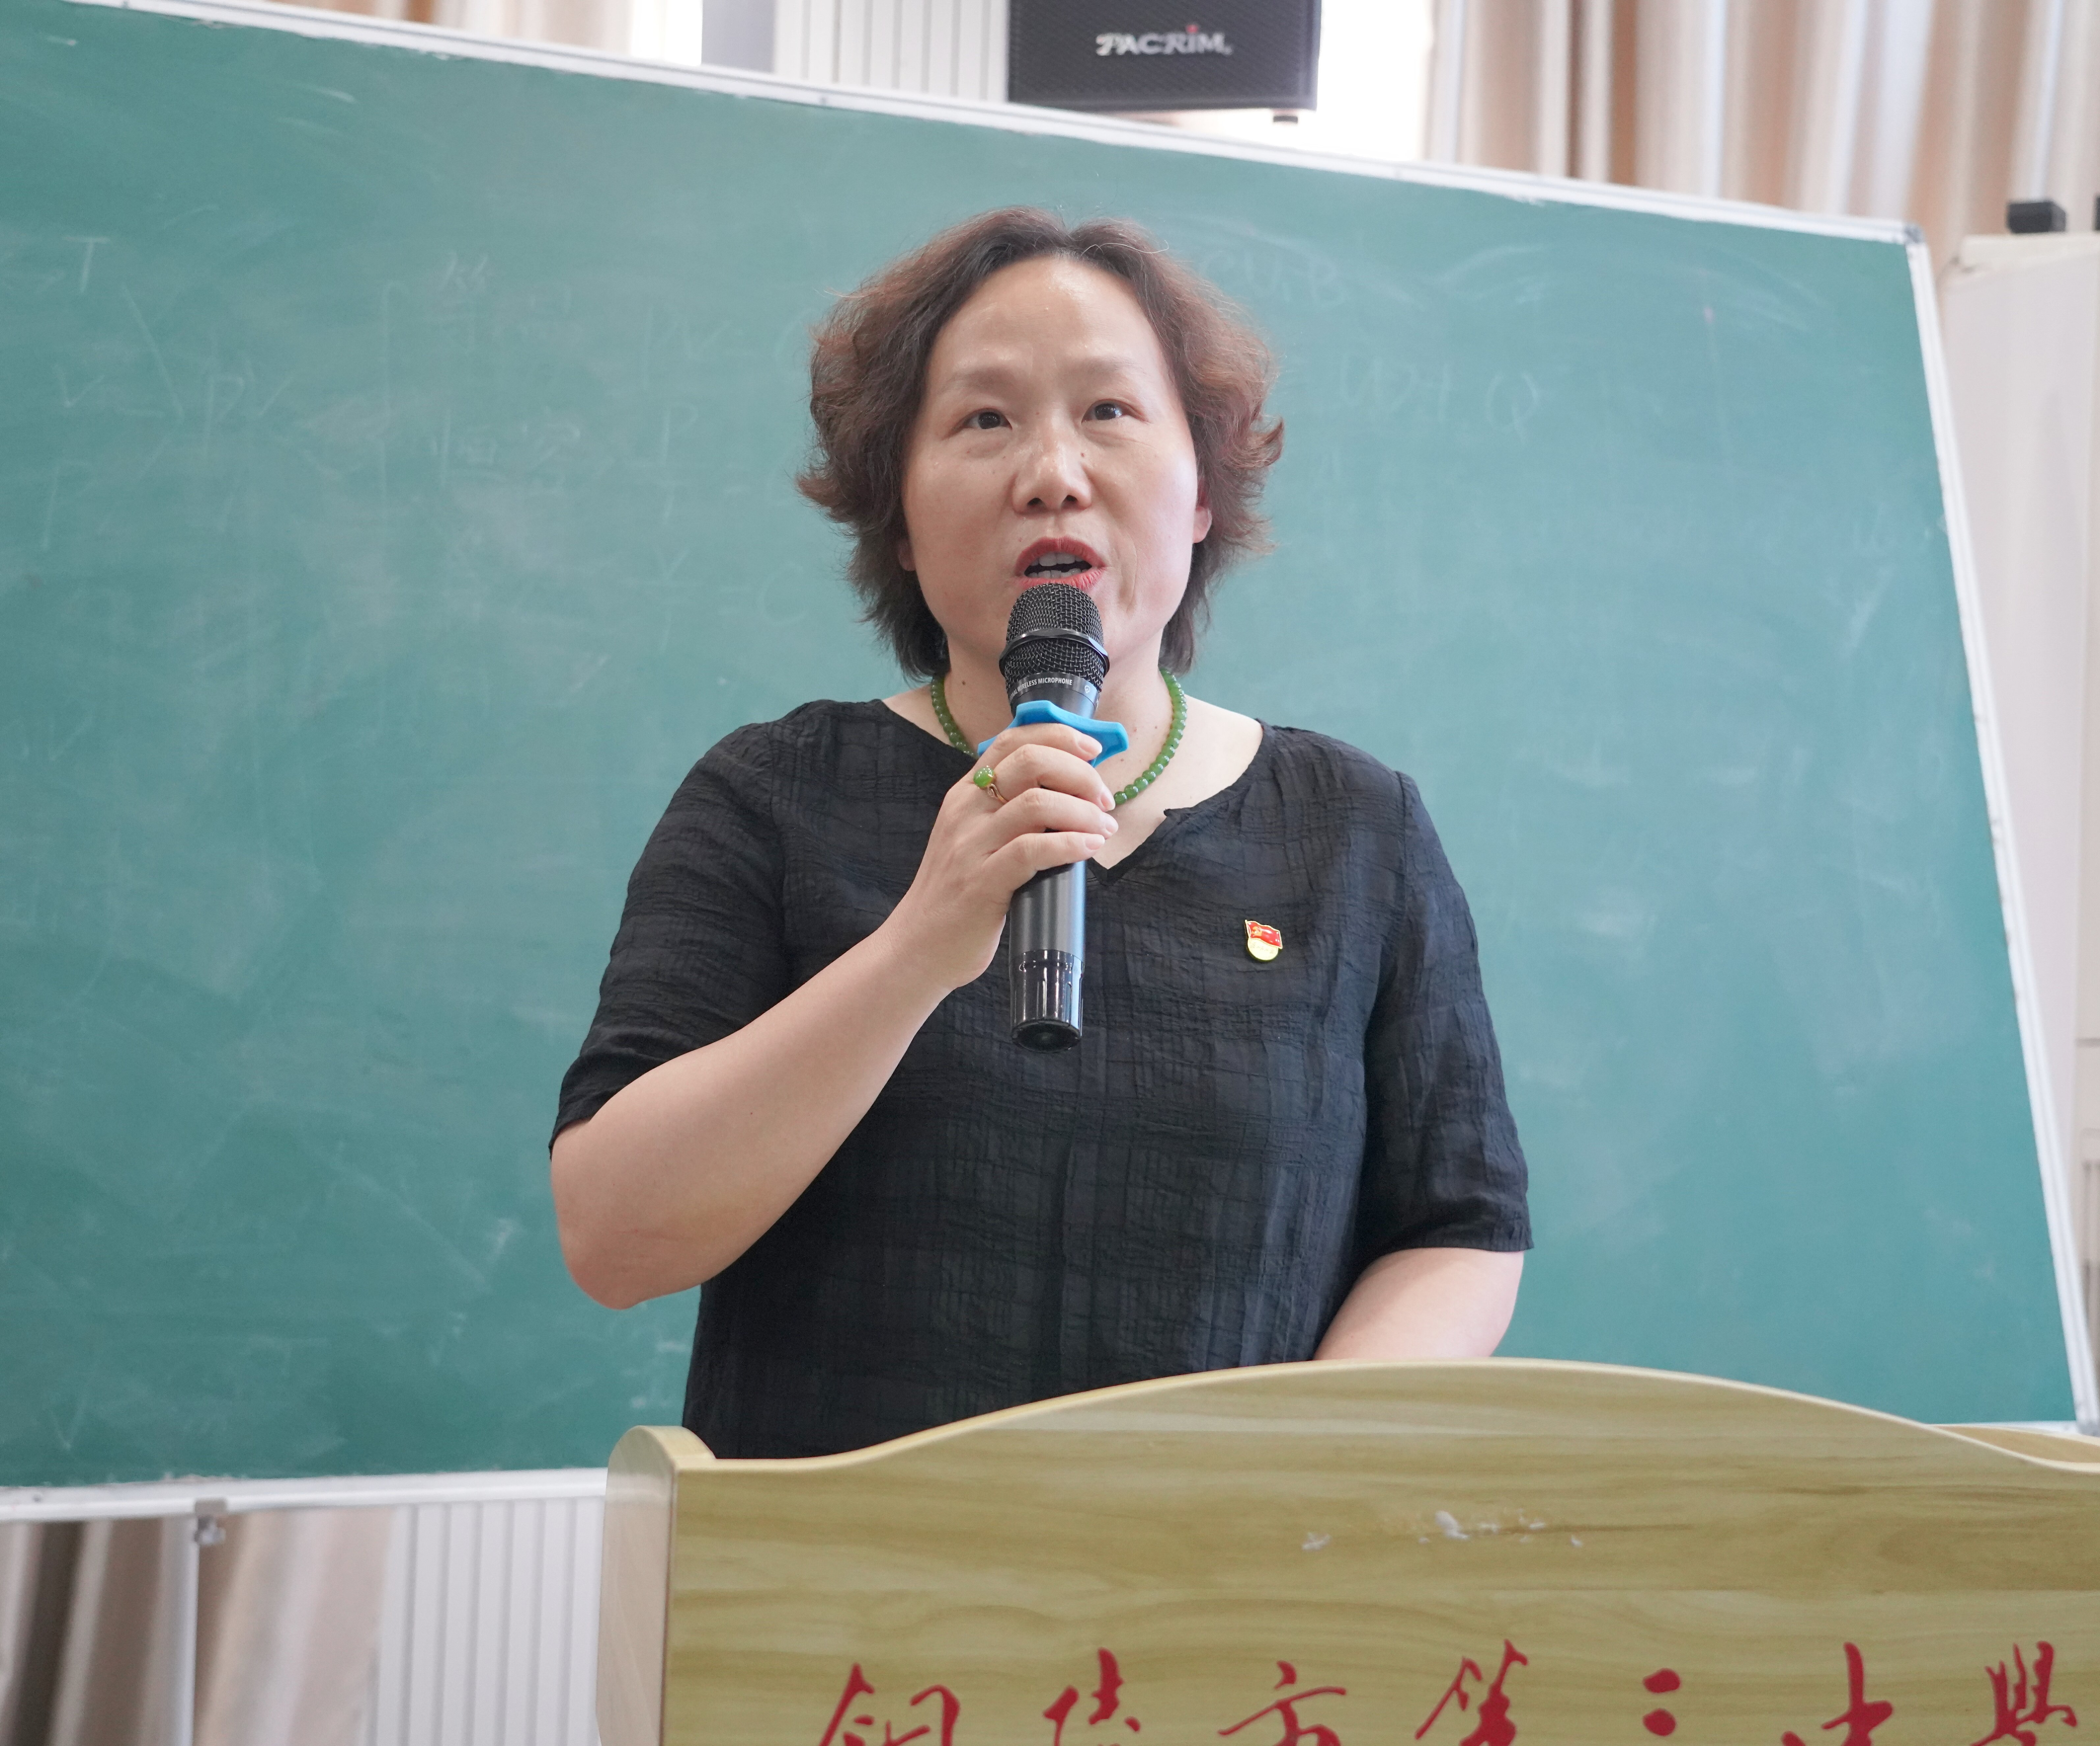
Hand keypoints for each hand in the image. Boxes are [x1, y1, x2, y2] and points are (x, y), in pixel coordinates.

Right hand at [883, 722, 1117, 992]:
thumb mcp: (974, 839)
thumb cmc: (957, 894)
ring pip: (1037, 803)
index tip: (1092, 750)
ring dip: (1083, 812)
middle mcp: (966, 811)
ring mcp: (971, 846)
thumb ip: (1008, 813)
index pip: (1012, 741)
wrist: (917, 946)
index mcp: (965, 794)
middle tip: (1104, 799)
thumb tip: (1068, 795)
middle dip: (1080, 773)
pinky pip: (1033, 850)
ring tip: (1104, 828)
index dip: (1058, 736)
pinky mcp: (982, 883)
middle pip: (1031, 762)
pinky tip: (1089, 848)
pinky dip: (1071, 844)